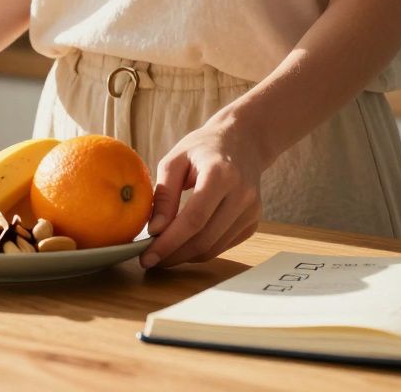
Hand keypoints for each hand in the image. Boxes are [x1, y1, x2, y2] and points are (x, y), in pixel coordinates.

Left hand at [140, 121, 266, 267]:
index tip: (146, 257)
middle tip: (150, 260)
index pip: (193, 220)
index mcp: (221, 175)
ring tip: (163, 253)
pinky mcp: (253, 221)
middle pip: (204, 239)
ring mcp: (251, 210)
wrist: (243, 141)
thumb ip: (164, 194)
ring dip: (185, 256)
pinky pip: (222, 245)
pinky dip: (200, 250)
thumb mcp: (175, 160)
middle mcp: (242, 194)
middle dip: (173, 255)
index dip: (169, 243)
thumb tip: (154, 230)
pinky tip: (183, 244)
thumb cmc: (204, 148)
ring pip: (213, 248)